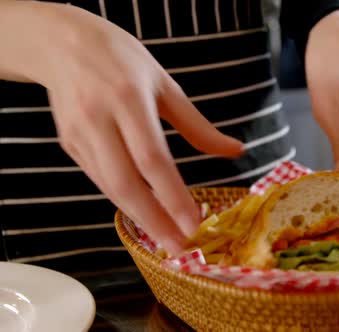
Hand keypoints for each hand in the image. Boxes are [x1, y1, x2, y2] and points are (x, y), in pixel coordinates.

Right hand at [31, 3, 242, 253]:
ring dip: (139, 218)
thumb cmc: (122, 59)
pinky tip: (144, 212)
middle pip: (126, 184)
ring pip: (110, 188)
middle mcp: (99, 120)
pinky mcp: (68, 144)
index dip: (174, 197)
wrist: (61, 43)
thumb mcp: (165, 84)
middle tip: (180, 249)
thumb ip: (198, 125)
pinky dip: (124, 199)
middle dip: (155, 222)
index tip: (195, 225)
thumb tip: (236, 152)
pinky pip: (100, 179)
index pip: (154, 160)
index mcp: (129, 100)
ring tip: (167, 239)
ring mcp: (79, 135)